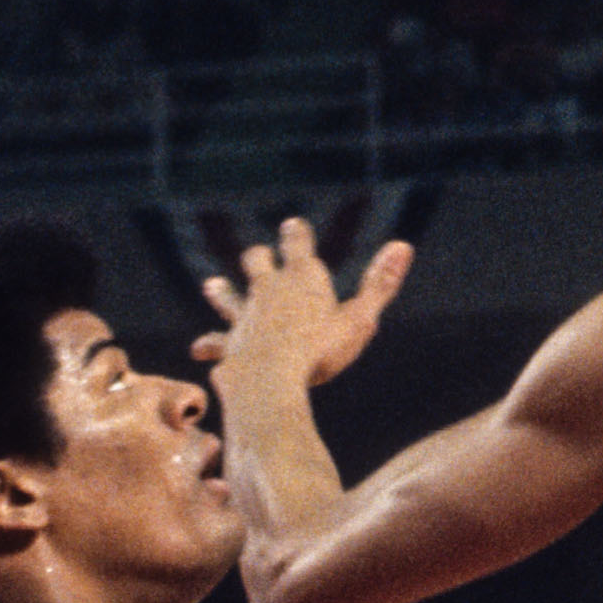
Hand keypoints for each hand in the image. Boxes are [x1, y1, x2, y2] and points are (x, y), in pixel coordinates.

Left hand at [195, 219, 416, 424]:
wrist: (271, 378)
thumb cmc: (321, 349)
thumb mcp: (361, 318)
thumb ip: (381, 284)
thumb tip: (404, 245)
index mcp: (302, 277)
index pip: (297, 243)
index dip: (296, 233)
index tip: (293, 225)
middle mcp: (268, 289)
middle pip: (257, 262)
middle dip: (260, 258)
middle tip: (259, 255)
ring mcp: (246, 315)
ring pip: (231, 297)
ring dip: (224, 292)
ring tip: (212, 285)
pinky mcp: (231, 343)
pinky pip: (218, 341)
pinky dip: (210, 343)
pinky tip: (199, 349)